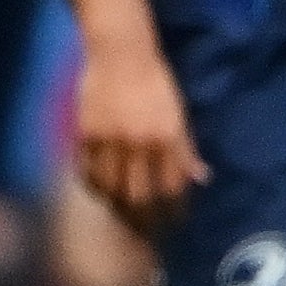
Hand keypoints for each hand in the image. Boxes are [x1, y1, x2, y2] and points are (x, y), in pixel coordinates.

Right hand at [74, 39, 206, 227]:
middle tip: (145, 232)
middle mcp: (139, 142)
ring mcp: (109, 139)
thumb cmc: (156, 83)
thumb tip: (201, 178)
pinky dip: (93, 186)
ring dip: (116, 207)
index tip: (173, 225)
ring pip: (109, 188)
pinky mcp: (84, 133)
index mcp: (168, 137)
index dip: (173, 211)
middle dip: (143, 220)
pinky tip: (99, 192)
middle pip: (138, 195)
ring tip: (121, 216)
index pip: (172, 187)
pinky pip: (86, 170)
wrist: (121, 53)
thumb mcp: (179, 114)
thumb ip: (186, 148)